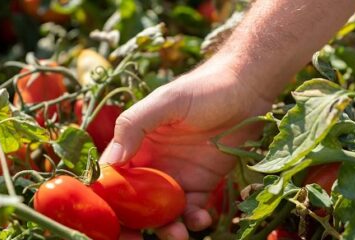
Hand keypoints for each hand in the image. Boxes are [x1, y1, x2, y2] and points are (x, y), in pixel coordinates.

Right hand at [100, 53, 271, 239]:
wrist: (245, 91)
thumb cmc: (202, 89)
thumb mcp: (165, 102)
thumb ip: (134, 125)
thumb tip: (111, 162)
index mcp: (136, 144)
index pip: (114, 177)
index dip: (109, 200)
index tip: (111, 222)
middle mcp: (153, 164)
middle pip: (135, 202)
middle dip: (134, 225)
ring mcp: (178, 176)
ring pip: (164, 212)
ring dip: (167, 229)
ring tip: (178, 235)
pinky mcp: (203, 184)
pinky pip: (193, 210)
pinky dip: (194, 221)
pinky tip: (201, 220)